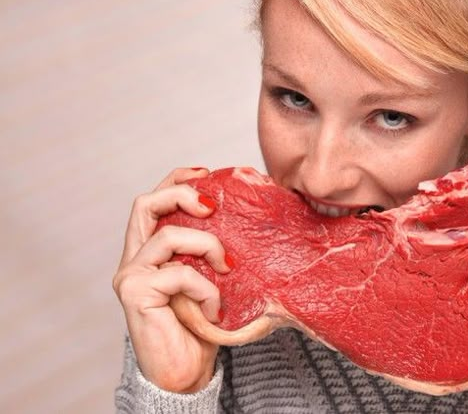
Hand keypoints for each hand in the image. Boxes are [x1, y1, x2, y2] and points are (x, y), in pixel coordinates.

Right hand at [112, 168, 231, 392]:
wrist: (185, 374)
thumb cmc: (201, 329)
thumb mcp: (213, 281)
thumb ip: (215, 254)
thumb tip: (254, 221)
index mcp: (149, 252)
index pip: (154, 203)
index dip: (176, 180)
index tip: (205, 173)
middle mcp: (134, 260)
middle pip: (144, 204)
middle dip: (181, 193)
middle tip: (212, 205)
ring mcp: (131, 276)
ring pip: (168, 236)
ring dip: (207, 246)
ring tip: (227, 267)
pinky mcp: (136, 293)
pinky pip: (179, 273)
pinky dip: (206, 287)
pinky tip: (214, 308)